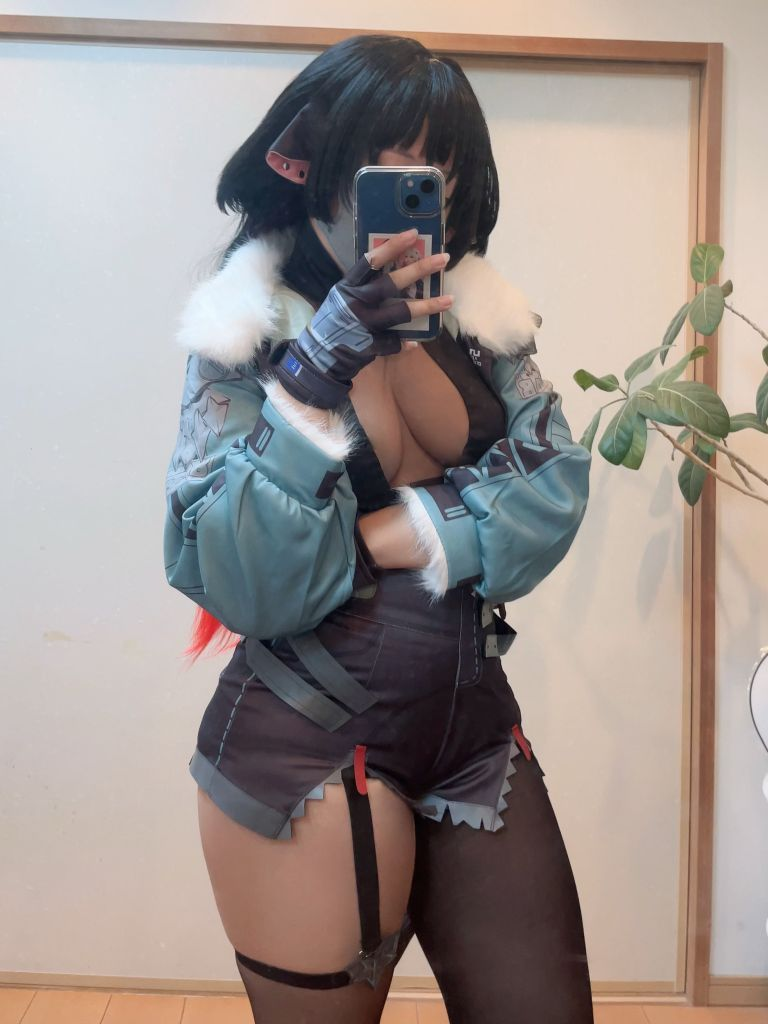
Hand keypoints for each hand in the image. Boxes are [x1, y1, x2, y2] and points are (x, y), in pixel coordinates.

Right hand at [273, 229, 452, 407]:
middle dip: (419, 269)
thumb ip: (363, 287)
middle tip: (443, 259)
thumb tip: (395, 270)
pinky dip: (405, 343)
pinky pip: (394, 343)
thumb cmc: (334, 321)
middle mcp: (356, 302)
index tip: (413, 234)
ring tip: (448, 300)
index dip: (393, 245)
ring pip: (400, 312)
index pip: (372, 260)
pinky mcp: (368, 345)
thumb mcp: (342, 298)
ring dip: (427, 306)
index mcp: (348, 286)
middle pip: (391, 283)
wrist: (318, 355)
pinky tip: (415, 342)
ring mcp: (363, 324)